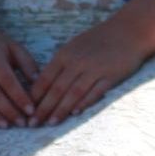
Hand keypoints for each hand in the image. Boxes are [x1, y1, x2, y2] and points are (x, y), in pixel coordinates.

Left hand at [27, 21, 148, 125]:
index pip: (45, 79)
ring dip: (61, 109)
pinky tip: (76, 113)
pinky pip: (95, 92)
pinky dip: (85, 102)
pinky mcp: (110, 76)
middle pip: (56, 89)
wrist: (129, 31)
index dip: (34, 97)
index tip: (26, 111)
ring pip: (73, 93)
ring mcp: (94, 69)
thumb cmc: (99, 40)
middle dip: (43, 108)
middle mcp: (77, 62)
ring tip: (51, 123)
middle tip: (33, 124)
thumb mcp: (74, 47)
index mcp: (65, 55)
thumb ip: (61, 64)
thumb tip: (44, 84)